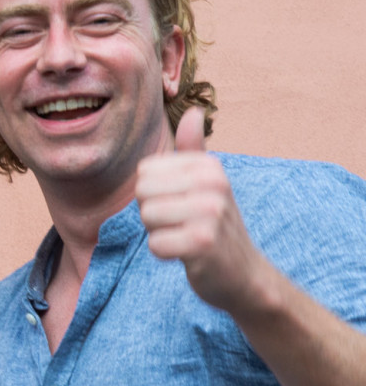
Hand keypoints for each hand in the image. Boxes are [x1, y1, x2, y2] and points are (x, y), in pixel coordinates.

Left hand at [137, 108, 277, 312]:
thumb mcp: (208, 184)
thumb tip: (193, 111)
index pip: (145, 172)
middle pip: (142, 192)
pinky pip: (155, 245)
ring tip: (185, 237)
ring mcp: (211, 213)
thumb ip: (195, 150)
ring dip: (159, 234)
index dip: (154, 194)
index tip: (180, 205)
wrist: (243, 274)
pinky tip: (187, 255)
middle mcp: (213, 183)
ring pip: (147, 217)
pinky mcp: (203, 243)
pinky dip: (165, 254)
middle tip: (181, 224)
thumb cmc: (215, 225)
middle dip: (153, 215)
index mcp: (209, 166)